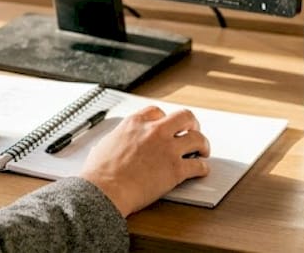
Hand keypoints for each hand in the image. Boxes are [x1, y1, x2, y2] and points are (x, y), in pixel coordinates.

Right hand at [80, 106, 210, 216]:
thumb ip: (120, 138)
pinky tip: (200, 170)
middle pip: (184, 117)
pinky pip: (199, 165)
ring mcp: (167, 149)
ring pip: (198, 138)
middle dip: (192, 123)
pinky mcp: (176, 170)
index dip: (165, 119)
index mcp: (135, 123)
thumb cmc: (100, 173)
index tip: (167, 126)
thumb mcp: (106, 143)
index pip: (157, 112)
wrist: (105, 191)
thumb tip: (120, 142)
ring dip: (203, 144)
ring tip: (203, 151)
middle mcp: (154, 132)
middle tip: (193, 131)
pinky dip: (202, 168)